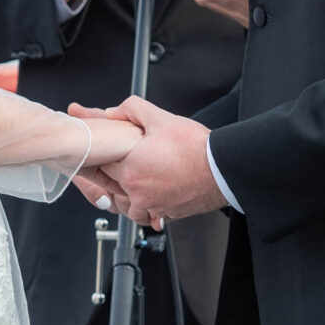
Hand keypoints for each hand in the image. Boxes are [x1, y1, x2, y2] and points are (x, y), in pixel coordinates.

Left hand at [73, 96, 223, 225]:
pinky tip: (160, 192)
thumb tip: (114, 112)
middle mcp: (138, 192)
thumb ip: (132, 110)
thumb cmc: (196, 147)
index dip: (106, 155)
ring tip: (145, 180)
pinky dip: (152, 207)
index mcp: (131, 169)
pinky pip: (151, 215)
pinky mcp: (168, 214)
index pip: (102, 164)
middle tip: (132, 161)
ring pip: (131, 206)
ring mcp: (153, 206)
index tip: (114, 150)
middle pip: (114, 186)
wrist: (222, 170)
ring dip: (133, 195)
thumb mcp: (162, 118)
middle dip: (119, 174)